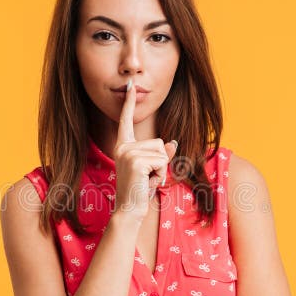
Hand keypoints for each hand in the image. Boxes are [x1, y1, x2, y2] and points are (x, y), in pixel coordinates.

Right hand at [112, 77, 177, 219]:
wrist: (129, 210)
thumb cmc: (141, 190)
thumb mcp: (153, 169)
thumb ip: (162, 155)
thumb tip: (172, 143)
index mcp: (123, 145)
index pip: (126, 120)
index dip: (129, 103)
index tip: (130, 85)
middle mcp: (123, 146)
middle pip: (158, 142)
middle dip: (160, 162)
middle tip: (147, 177)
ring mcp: (128, 153)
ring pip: (162, 152)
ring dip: (161, 169)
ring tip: (147, 180)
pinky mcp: (136, 161)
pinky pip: (162, 161)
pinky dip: (161, 174)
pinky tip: (148, 183)